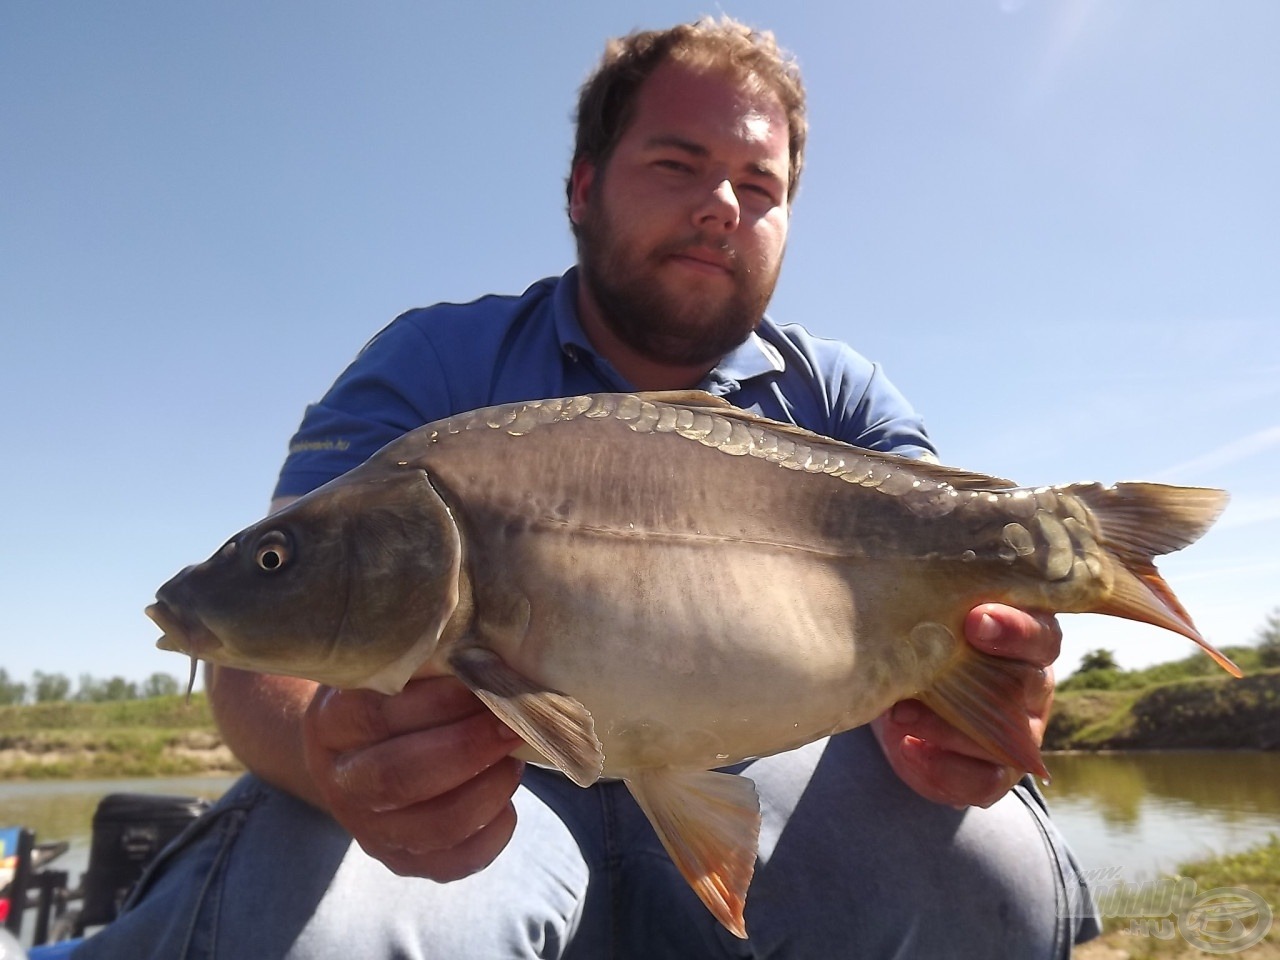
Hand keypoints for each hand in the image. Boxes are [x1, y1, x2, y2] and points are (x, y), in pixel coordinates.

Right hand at [303, 675, 524, 880]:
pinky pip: (454, 862)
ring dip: (488, 789)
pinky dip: (492, 833)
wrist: (354, 750)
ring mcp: (368, 828)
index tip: (485, 680)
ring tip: (512, 758)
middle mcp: (342, 781)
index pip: (378, 716)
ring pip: (435, 824)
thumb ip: (426, 664)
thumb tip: (490, 660)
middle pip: (401, 776)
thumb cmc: (391, 696)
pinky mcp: (401, 860)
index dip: (440, 703)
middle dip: (469, 748)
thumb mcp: (392, 670)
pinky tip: (508, 802)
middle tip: (511, 723)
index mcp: (331, 724)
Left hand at [871, 604, 1058, 807]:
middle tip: (931, 670)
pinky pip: (983, 780)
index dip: (1014, 628)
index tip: (974, 619)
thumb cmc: (918, 646)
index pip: (1040, 633)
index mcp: (1024, 640)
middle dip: (982, 677)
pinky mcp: (997, 774)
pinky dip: (941, 767)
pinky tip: (909, 748)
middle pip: (1033, 681)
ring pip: (1006, 736)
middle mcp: (1032, 686)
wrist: (899, 703)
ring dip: (947, 726)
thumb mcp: (926, 625)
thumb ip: (933, 615)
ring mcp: (1021, 735)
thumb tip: (907, 604)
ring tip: (900, 713)